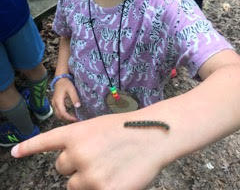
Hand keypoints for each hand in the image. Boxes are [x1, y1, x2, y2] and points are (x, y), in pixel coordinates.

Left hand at [11, 113, 168, 189]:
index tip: (15, 153)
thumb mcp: (99, 127)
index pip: (47, 141)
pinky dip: (98, 187)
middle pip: (61, 167)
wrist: (153, 135)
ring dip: (86, 179)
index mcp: (77, 133)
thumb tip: (70, 161)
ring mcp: (88, 174)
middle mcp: (77, 153)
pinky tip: (114, 178)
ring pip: (74, 184)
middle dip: (74, 165)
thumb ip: (81, 142)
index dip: (29, 147)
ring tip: (108, 167)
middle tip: (96, 158)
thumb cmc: (128, 129)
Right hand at [52, 78, 79, 121]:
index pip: (63, 113)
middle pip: (59, 116)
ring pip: (58, 114)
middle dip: (67, 119)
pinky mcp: (54, 102)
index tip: (76, 119)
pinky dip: (62, 114)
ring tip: (73, 118)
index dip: (69, 118)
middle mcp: (54, 103)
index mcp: (58, 101)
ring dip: (64, 118)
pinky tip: (69, 114)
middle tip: (75, 120)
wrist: (60, 78)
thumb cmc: (66, 83)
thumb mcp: (72, 89)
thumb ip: (74, 97)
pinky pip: (57, 111)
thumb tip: (78, 106)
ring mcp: (53, 103)